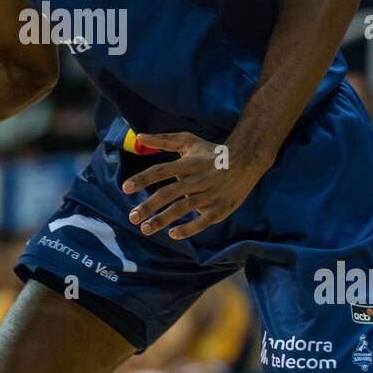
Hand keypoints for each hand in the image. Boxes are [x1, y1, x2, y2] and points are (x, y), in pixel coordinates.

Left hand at [121, 132, 269, 239]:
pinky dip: (187, 229)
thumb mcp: (188, 142)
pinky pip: (202, 222)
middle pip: (169, 193)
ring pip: (182, 209)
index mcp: (188, 163)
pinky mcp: (220, 209)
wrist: (247, 161)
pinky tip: (172, 234)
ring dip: (162, 220)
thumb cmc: (212, 152)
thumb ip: (163, 140)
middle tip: (132, 217)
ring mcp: (209, 195)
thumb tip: (139, 137)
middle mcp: (197, 179)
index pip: (161, 171)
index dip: (143, 179)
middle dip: (148, 206)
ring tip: (145, 229)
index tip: (125, 188)